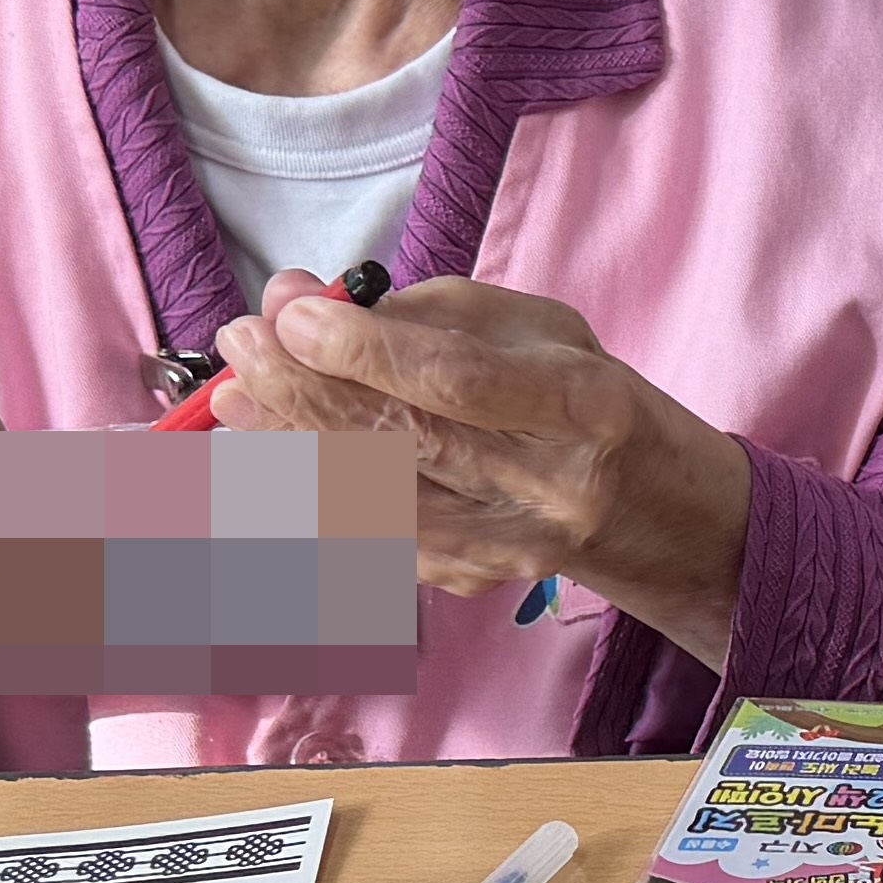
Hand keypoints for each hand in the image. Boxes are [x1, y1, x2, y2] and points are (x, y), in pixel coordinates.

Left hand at [206, 270, 755, 661]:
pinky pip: (366, 539)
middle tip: (242, 344)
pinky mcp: (470, 580)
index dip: (364, 349)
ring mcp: (508, 548)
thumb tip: (302, 302)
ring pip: (370, 502)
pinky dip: (306, 496)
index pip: (458, 383)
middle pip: (402, 443)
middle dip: (303, 389)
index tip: (290, 313)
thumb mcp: (535, 328)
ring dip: (287, 446)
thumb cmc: (581, 399)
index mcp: (583, 407)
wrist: (646, 508)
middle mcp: (549, 488)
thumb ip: (422, 312)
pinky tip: (266, 457)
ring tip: (236, 396)